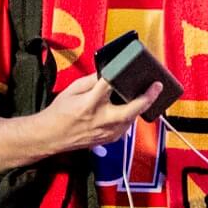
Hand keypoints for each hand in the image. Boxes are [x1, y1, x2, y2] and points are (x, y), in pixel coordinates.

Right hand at [39, 73, 157, 153]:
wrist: (51, 136)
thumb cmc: (60, 113)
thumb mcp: (72, 90)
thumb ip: (92, 80)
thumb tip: (108, 71)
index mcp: (89, 104)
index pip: (109, 85)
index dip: (120, 75)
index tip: (130, 67)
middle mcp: (101, 119)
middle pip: (130, 109)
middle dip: (146, 97)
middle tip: (157, 86)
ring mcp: (107, 132)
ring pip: (132, 118)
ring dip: (139, 106)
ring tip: (146, 93)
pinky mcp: (110, 139)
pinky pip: (127, 125)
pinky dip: (130, 115)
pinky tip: (130, 107)